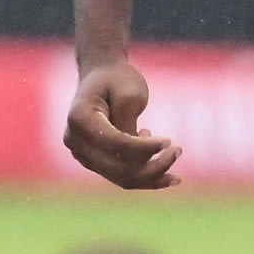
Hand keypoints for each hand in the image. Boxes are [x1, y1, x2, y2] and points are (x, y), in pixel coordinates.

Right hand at [63, 58, 179, 189]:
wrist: (101, 75)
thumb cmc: (117, 79)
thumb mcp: (129, 94)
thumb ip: (129, 125)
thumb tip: (138, 156)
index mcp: (79, 119)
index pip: (116, 144)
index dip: (144, 148)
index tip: (170, 141)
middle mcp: (75, 141)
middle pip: (118, 167)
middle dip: (152, 165)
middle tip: (178, 150)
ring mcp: (81, 154)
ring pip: (121, 178)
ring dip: (152, 176)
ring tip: (175, 159)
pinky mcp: (94, 162)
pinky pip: (121, 177)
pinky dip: (146, 178)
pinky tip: (170, 175)